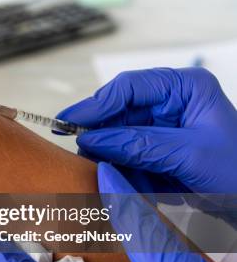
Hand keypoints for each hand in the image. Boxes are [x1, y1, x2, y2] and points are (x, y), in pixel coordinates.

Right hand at [56, 67, 236, 192]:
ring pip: (117, 133)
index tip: (71, 121)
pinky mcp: (156, 151)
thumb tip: (91, 139)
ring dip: (103, 150)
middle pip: (118, 109)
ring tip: (88, 163)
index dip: (97, 103)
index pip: (130, 87)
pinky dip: (114, 165)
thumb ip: (139, 145)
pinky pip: (124, 154)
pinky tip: (106, 174)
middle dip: (97, 128)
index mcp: (185, 89)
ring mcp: (161, 128)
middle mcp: (170, 103)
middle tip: (72, 144)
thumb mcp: (190, 156)